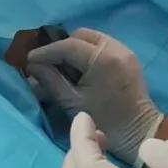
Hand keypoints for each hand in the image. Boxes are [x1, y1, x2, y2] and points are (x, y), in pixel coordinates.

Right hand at [27, 30, 163, 167]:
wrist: (139, 132)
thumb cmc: (104, 121)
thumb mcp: (72, 102)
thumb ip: (50, 81)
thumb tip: (32, 67)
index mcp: (102, 59)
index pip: (67, 46)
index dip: (46, 51)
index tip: (29, 59)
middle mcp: (115, 48)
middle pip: (80, 35)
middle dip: (61, 47)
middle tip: (48, 63)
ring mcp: (124, 50)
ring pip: (92, 37)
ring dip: (75, 48)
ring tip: (64, 67)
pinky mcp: (128, 56)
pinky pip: (103, 44)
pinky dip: (89, 52)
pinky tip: (81, 68)